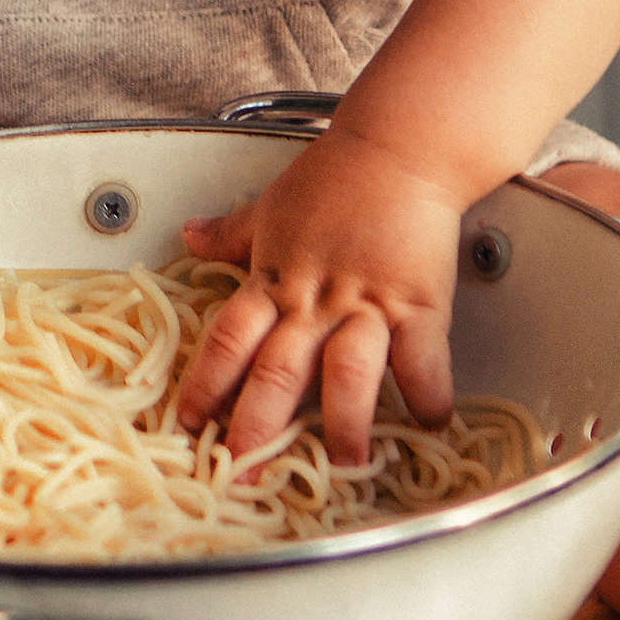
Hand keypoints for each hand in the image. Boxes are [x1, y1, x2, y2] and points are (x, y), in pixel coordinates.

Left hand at [176, 133, 465, 464]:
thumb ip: (230, 232)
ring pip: (346, 371)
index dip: (205, 384)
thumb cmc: (337, 174)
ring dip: (345, 421)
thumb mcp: (270, 205)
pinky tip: (431, 423)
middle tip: (244, 473)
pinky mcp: (418, 300)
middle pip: (277, 371)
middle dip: (258, 427)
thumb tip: (188, 234)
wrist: (399, 145)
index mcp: (275, 280)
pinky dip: (427, 391)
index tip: (189, 424)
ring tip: (347, 463)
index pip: (228, 340)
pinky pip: (421, 355)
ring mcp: (367, 302)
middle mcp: (315, 299)